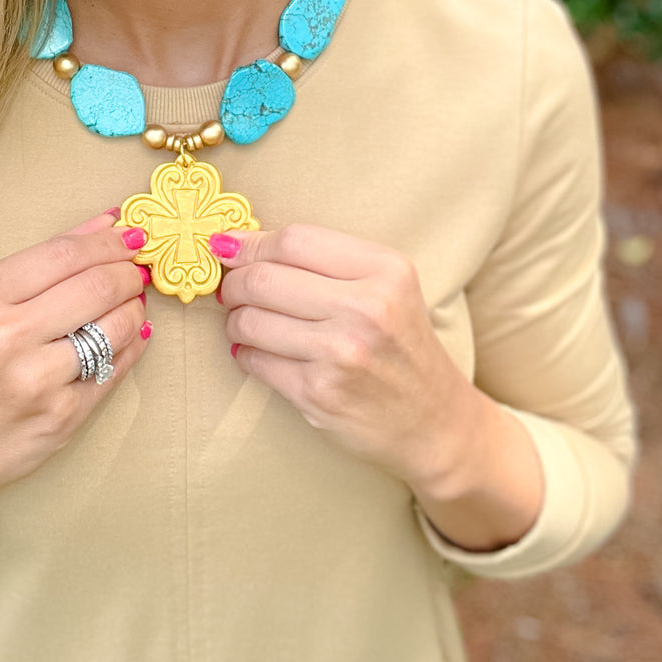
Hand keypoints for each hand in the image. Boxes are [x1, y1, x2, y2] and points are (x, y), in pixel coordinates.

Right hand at [0, 210, 151, 523]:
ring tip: (131, 303)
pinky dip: (131, 345)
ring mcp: (36, 379)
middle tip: (137, 270)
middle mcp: (5, 336)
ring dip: (134, 309)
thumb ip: (43, 261)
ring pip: (117, 326)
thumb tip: (108, 223)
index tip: (131, 236)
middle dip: (129, 273)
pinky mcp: (62, 415)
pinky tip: (127, 336)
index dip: (109, 241)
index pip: (65, 253)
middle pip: (97, 285)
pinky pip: (116, 367)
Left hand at [212, 223, 472, 494]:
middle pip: (263, 279)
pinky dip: (246, 354)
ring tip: (245, 322)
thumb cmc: (401, 344)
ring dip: (236, 321)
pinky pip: (255, 361)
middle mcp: (366, 308)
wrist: (434, 420)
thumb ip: (326, 261)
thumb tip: (240, 245)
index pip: (294, 240)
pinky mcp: (319, 394)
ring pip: (250, 321)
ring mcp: (341, 354)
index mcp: (385, 270)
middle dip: (234, 283)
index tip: (227, 246)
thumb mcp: (388, 286)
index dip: (251, 243)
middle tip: (230, 289)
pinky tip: (259, 352)